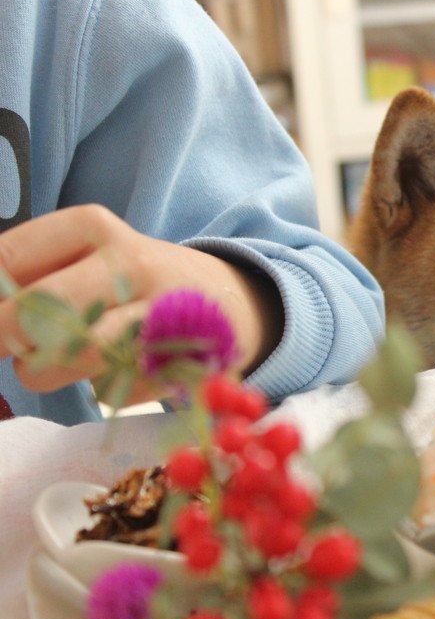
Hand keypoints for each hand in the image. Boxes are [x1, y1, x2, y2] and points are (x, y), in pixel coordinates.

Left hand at [0, 205, 282, 403]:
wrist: (228, 302)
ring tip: (49, 363)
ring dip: (42, 371)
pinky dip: (97, 386)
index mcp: (93, 228)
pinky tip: (116, 367)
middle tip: (7, 348)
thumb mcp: (83, 255)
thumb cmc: (130, 280)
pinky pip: (106, 390)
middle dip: (4, 338)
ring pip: (67, 358)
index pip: (7, 261)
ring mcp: (156, 315)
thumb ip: (25, 277)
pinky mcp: (174, 363)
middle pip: (35, 311)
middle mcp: (130, 265)